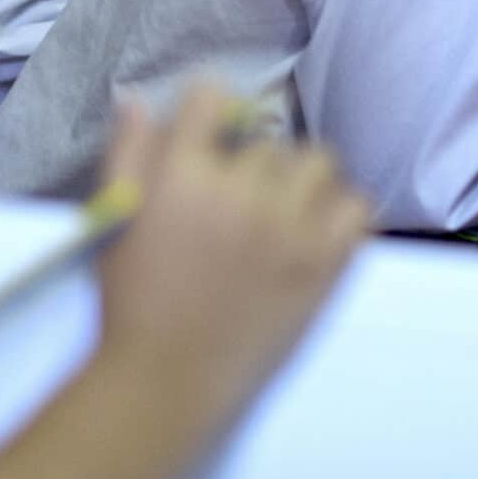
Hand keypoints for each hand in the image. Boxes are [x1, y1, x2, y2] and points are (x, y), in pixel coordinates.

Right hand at [94, 86, 369, 432]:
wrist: (168, 382)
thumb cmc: (135, 302)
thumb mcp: (119, 219)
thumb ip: (129, 152)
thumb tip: (139, 97)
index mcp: (183, 176)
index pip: (212, 98)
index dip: (213, 113)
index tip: (214, 139)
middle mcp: (242, 192)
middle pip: (269, 141)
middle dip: (254, 166)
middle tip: (241, 204)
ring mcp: (290, 226)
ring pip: (319, 163)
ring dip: (302, 182)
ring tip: (283, 214)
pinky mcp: (325, 262)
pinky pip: (358, 207)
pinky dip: (342, 213)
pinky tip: (316, 234)